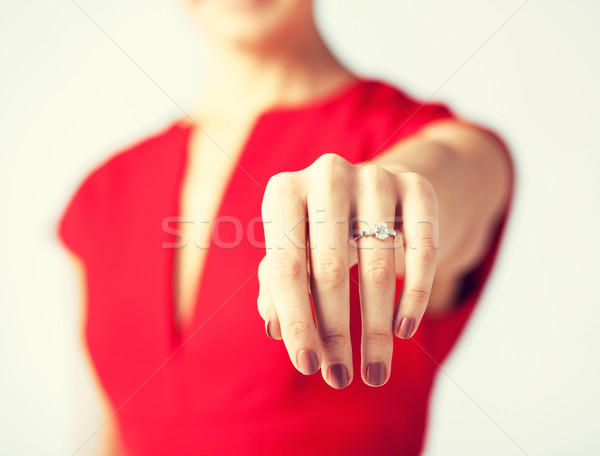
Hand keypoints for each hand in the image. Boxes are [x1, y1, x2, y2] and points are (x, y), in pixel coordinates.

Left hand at [257, 153, 437, 387]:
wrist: (371, 191)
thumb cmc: (319, 231)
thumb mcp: (292, 250)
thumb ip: (277, 285)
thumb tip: (274, 328)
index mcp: (284, 192)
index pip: (285, 267)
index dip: (297, 321)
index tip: (308, 366)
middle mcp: (326, 176)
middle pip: (330, 269)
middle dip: (335, 332)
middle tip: (340, 378)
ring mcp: (374, 177)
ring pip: (378, 265)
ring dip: (375, 328)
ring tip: (375, 371)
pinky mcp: (416, 186)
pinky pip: (422, 247)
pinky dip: (414, 294)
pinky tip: (404, 330)